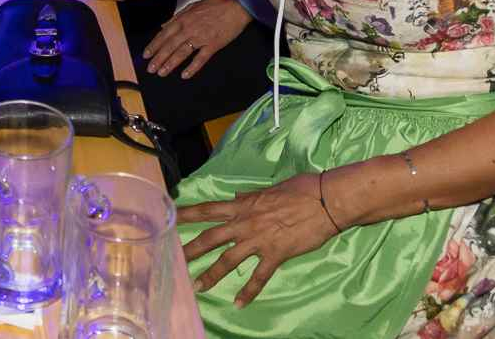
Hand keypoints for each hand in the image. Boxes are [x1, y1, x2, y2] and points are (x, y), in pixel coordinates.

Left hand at [143, 0, 251, 77]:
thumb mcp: (192, 6)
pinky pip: (201, 58)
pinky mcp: (213, 44)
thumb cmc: (215, 4)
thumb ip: (177, 17)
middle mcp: (189, 29)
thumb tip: (164, 25)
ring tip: (162, 73)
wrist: (236, 4)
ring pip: (182, 53)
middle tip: (150, 69)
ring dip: (170, 64)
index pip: (164, 34)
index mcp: (183, 19)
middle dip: (158, 58)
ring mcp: (201, 37)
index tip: (146, 55)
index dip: (154, 45)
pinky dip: (192, 67)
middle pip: (170, 45)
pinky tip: (185, 75)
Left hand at [182, 174, 341, 305]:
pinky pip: (259, 277)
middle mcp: (245, 223)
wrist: (325, 200)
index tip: (169, 216)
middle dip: (190, 249)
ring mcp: (259, 240)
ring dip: (212, 274)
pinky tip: (239, 304)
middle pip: (210, 237)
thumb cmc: (300, 189)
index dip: (187, 213)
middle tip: (172, 258)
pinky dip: (249, 292)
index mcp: (243, 205)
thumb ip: (250, 196)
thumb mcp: (269, 189)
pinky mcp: (276, 254)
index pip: (208, 209)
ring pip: (229, 260)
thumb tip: (236, 197)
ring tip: (198, 287)